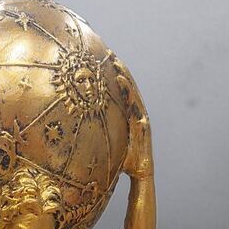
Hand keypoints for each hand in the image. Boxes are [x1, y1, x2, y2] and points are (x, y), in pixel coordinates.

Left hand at [109, 52, 151, 178]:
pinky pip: (134, 104)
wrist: (141, 174)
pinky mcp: (143, 125)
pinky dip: (128, 92)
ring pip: (133, 94)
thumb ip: (105, 136)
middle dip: (119, 70)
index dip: (114, 76)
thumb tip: (85, 131)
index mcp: (129, 117)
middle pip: (128, 88)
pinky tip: (120, 82)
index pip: (121, 93)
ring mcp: (140, 118)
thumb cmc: (125, 162)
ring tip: (115, 64)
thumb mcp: (113, 145)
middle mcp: (136, 114)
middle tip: (108, 54)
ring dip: (124, 78)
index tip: (102, 61)